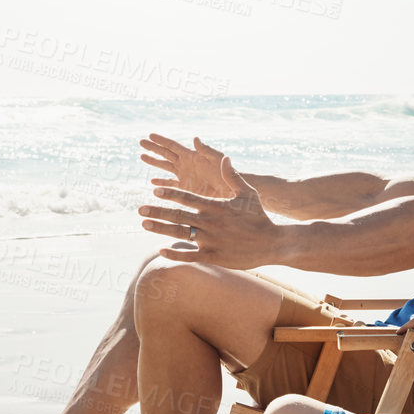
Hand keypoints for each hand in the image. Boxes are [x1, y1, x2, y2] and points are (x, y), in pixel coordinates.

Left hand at [139, 154, 277, 268]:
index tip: (155, 190)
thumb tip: (225, 158)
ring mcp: (211, 240)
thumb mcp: (248, 193)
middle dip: (157, 211)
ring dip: (160, 229)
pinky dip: (175, 253)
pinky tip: (161, 250)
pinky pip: (190, 255)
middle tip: (140, 209)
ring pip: (180, 234)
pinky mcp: (214, 256)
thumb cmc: (259, 217)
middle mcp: (210, 222)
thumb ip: (233, 176)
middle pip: (178, 215)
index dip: (170, 194)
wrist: (273, 243)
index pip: (188, 197)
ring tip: (144, 224)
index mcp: (216, 206)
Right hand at [140, 133, 235, 198]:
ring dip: (154, 162)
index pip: (172, 146)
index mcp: (191, 156)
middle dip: (153, 148)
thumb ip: (206, 149)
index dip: (161, 141)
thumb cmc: (226, 172)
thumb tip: (195, 138)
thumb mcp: (217, 159)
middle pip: (165, 154)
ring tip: (142, 156)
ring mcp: (184, 175)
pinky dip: (161, 182)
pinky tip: (153, 182)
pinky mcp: (185, 187)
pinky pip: (170, 184)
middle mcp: (185, 164)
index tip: (149, 135)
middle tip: (140, 142)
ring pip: (165, 167)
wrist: (230, 188)